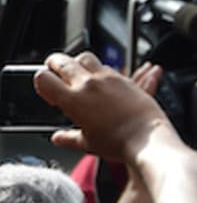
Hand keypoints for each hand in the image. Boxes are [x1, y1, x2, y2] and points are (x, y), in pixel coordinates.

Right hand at [35, 52, 173, 160]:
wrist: (148, 140)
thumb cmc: (119, 144)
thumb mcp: (88, 144)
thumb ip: (69, 139)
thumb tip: (58, 138)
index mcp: (72, 99)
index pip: (44, 78)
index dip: (43, 83)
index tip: (49, 92)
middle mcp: (88, 83)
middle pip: (62, 61)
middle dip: (55, 65)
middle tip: (55, 72)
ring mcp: (108, 78)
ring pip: (86, 58)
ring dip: (79, 63)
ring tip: (80, 74)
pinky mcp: (125, 79)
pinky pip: (110, 67)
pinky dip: (102, 71)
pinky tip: (104, 80)